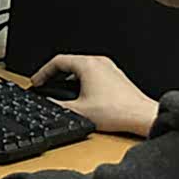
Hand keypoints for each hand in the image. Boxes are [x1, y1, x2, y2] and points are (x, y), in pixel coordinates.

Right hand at [32, 55, 158, 136]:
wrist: (141, 117)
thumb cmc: (117, 112)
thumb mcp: (78, 111)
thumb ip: (57, 107)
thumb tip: (46, 105)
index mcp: (88, 65)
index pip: (57, 61)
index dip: (43, 73)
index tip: (37, 82)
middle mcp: (100, 63)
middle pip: (69, 63)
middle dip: (54, 75)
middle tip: (45, 85)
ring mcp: (110, 69)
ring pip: (82, 68)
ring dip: (68, 78)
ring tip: (60, 91)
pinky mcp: (116, 78)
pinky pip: (93, 73)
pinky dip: (81, 81)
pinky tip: (80, 95)